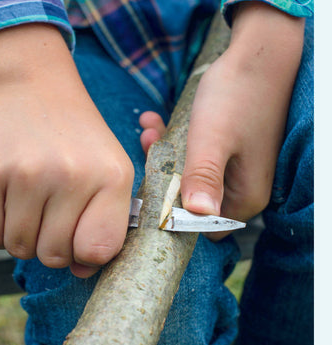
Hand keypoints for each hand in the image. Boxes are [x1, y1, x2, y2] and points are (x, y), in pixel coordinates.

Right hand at [0, 24, 133, 276]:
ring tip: (31, 208)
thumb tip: (81, 271)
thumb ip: (104, 225)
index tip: (79, 239)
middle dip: (52, 246)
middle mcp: (72, 175)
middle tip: (51, 218)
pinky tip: (10, 204)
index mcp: (113, 177)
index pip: (100, 250)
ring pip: (20, 248)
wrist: (34, 90)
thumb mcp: (110, 173)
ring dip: (24, 237)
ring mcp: (28, 173)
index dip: (86, 254)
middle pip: (55, 256)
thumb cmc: (77, 141)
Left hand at [140, 3, 304, 240]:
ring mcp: (234, 170)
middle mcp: (240, 189)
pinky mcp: (226, 153)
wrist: (257, 54)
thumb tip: (196, 214)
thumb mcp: (213, 139)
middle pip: (191, 201)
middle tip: (148, 147)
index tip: (151, 192)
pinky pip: (194, 157)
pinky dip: (175, 141)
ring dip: (165, 153)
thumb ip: (203, 177)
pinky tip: (156, 120)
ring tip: (150, 128)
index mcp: (245, 197)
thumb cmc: (238, 95)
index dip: (175, 216)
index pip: (203, 227)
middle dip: (164, 176)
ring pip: (188, 176)